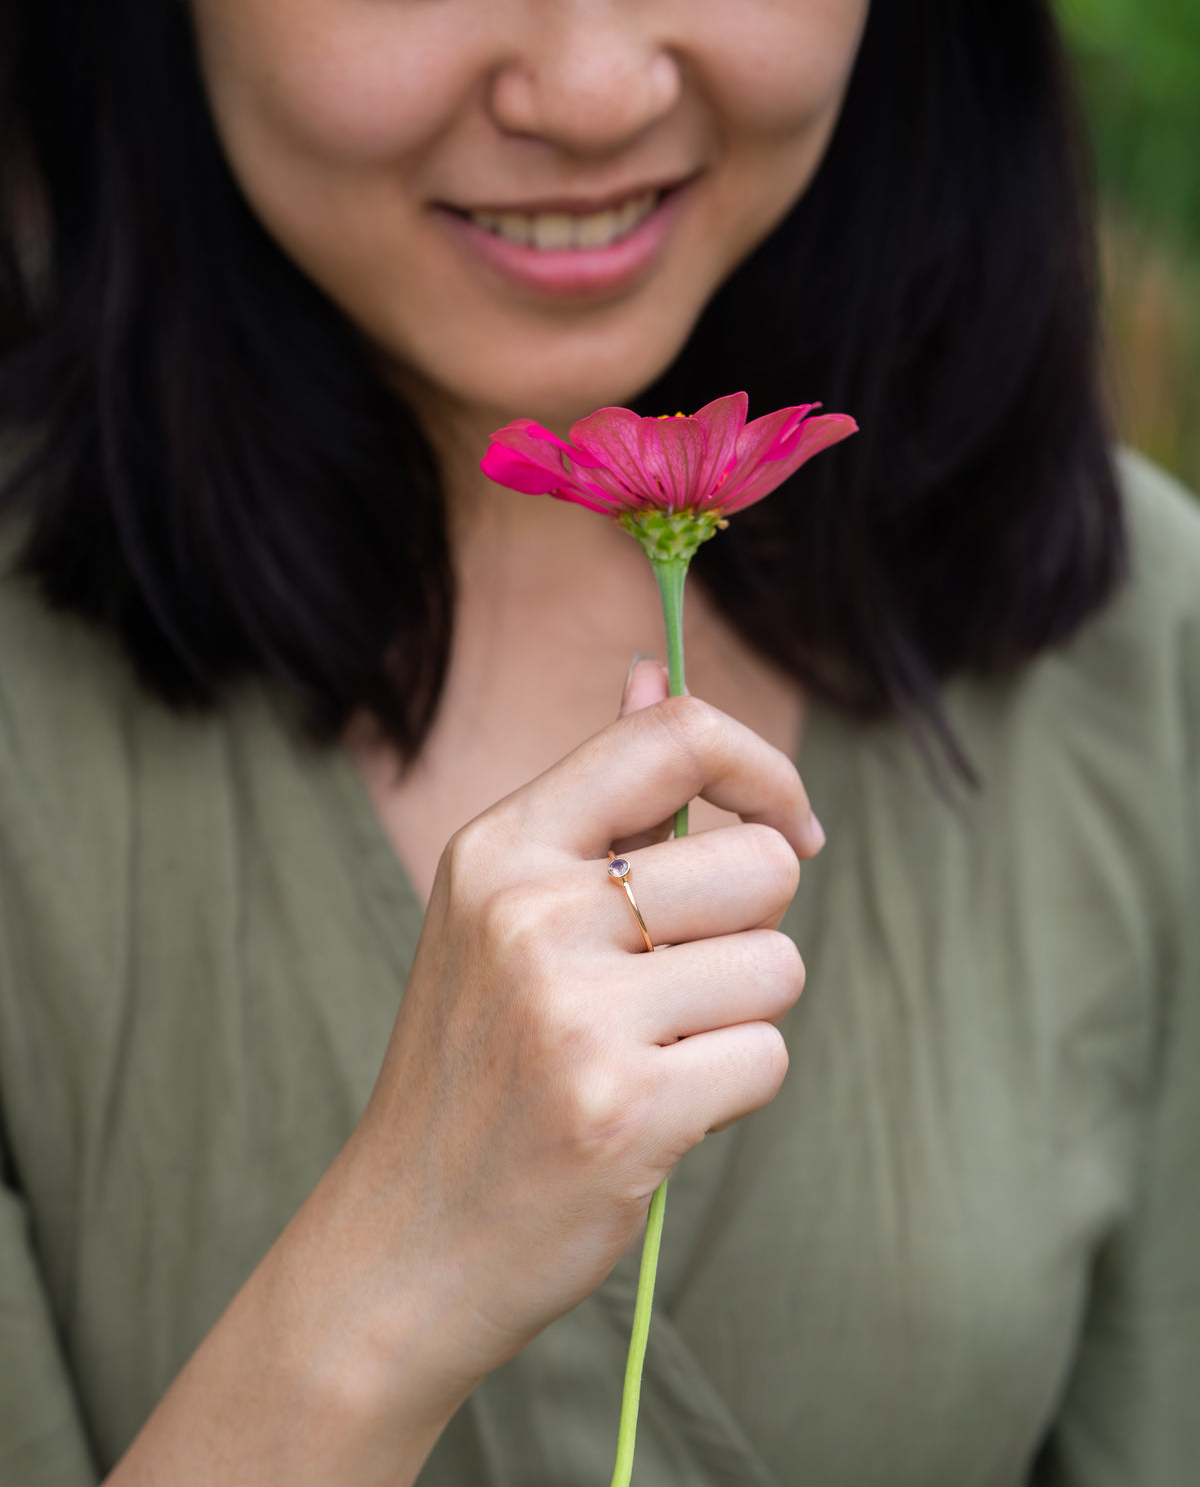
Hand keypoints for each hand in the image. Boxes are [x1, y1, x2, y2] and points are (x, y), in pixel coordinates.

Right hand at [107, 665, 819, 1485]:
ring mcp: (574, 1012)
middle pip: (760, 864)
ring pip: (777, 967)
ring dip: (742, 1015)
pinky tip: (655, 1113)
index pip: (673, 737)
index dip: (760, 767)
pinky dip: (732, 1089)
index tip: (788, 821)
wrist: (407, 1237)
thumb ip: (597, 794)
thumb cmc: (475, 1060)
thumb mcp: (502, 906)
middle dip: (753, 926)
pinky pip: (765, 1058)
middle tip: (681, 980)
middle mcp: (531, 911)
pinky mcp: (624, 1108)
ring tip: (655, 1051)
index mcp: (501, 845)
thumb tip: (654, 671)